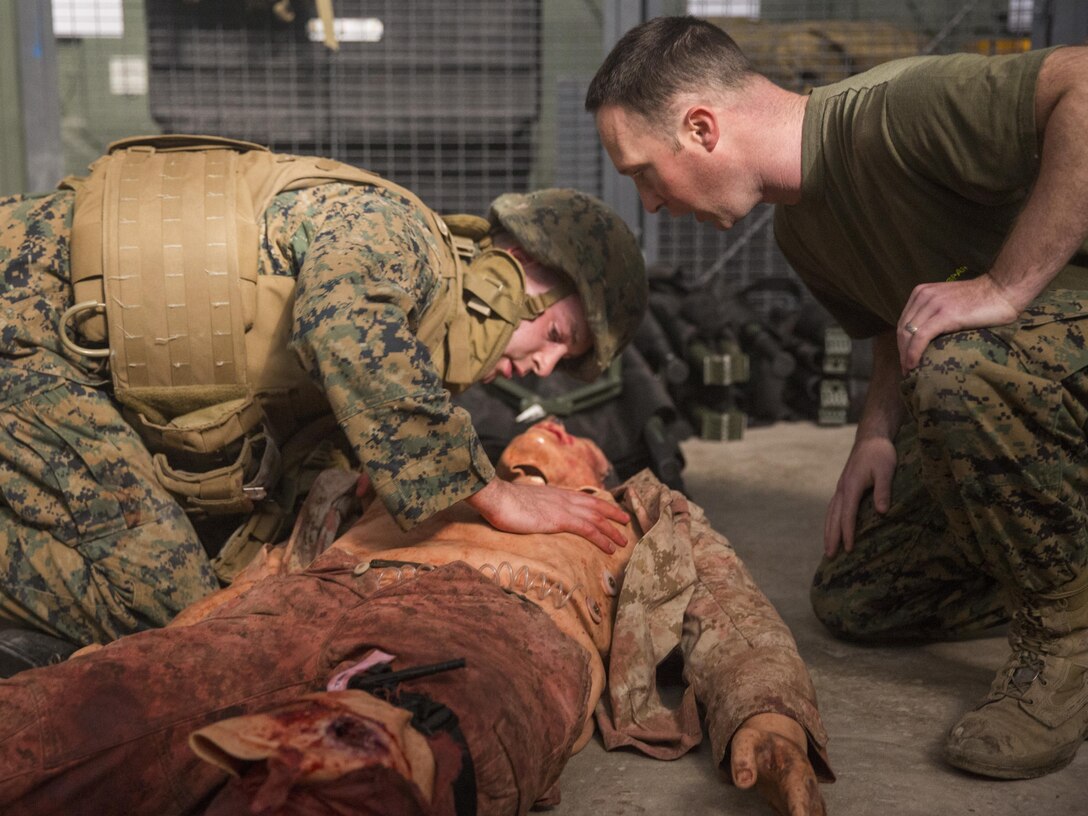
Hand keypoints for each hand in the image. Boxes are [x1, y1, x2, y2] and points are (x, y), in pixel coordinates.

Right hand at [465, 478, 629, 552]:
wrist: (496, 497)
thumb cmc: (502, 502)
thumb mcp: (521, 502)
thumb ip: (531, 507)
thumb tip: (530, 512)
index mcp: (554, 494)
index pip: (582, 497)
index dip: (597, 503)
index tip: (608, 509)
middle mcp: (563, 499)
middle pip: (595, 505)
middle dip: (612, 514)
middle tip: (625, 521)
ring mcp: (563, 508)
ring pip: (596, 518)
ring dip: (612, 530)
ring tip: (623, 540)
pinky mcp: (560, 520)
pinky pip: (588, 529)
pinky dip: (602, 538)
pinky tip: (610, 548)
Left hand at [731, 713, 825, 815]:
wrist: (778, 741)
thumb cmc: (760, 742)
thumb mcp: (746, 741)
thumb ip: (742, 759)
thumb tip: (743, 784)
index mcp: (796, 774)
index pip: (802, 801)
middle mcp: (808, 792)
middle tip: (782, 814)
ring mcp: (808, 803)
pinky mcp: (801, 811)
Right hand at [823, 434, 895, 557]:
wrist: (871, 437)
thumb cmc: (881, 453)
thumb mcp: (886, 470)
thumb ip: (883, 490)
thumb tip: (882, 512)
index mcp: (851, 486)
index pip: (848, 515)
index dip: (848, 533)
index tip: (848, 549)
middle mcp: (842, 488)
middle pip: (834, 517)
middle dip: (831, 537)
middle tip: (829, 556)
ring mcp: (840, 487)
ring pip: (831, 513)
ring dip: (828, 531)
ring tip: (827, 548)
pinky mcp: (843, 486)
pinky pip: (833, 507)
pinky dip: (831, 521)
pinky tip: (832, 528)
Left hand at [897, 274, 1020, 372]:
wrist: (1004, 290)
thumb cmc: (983, 301)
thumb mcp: (949, 303)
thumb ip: (935, 314)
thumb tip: (926, 338)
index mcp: (922, 293)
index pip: (904, 322)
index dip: (902, 344)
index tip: (905, 360)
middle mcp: (924, 296)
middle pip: (903, 330)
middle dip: (902, 352)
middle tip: (906, 370)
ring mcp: (933, 304)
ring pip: (909, 334)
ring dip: (906, 356)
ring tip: (910, 372)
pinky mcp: (945, 314)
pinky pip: (921, 336)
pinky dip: (914, 353)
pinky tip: (913, 365)